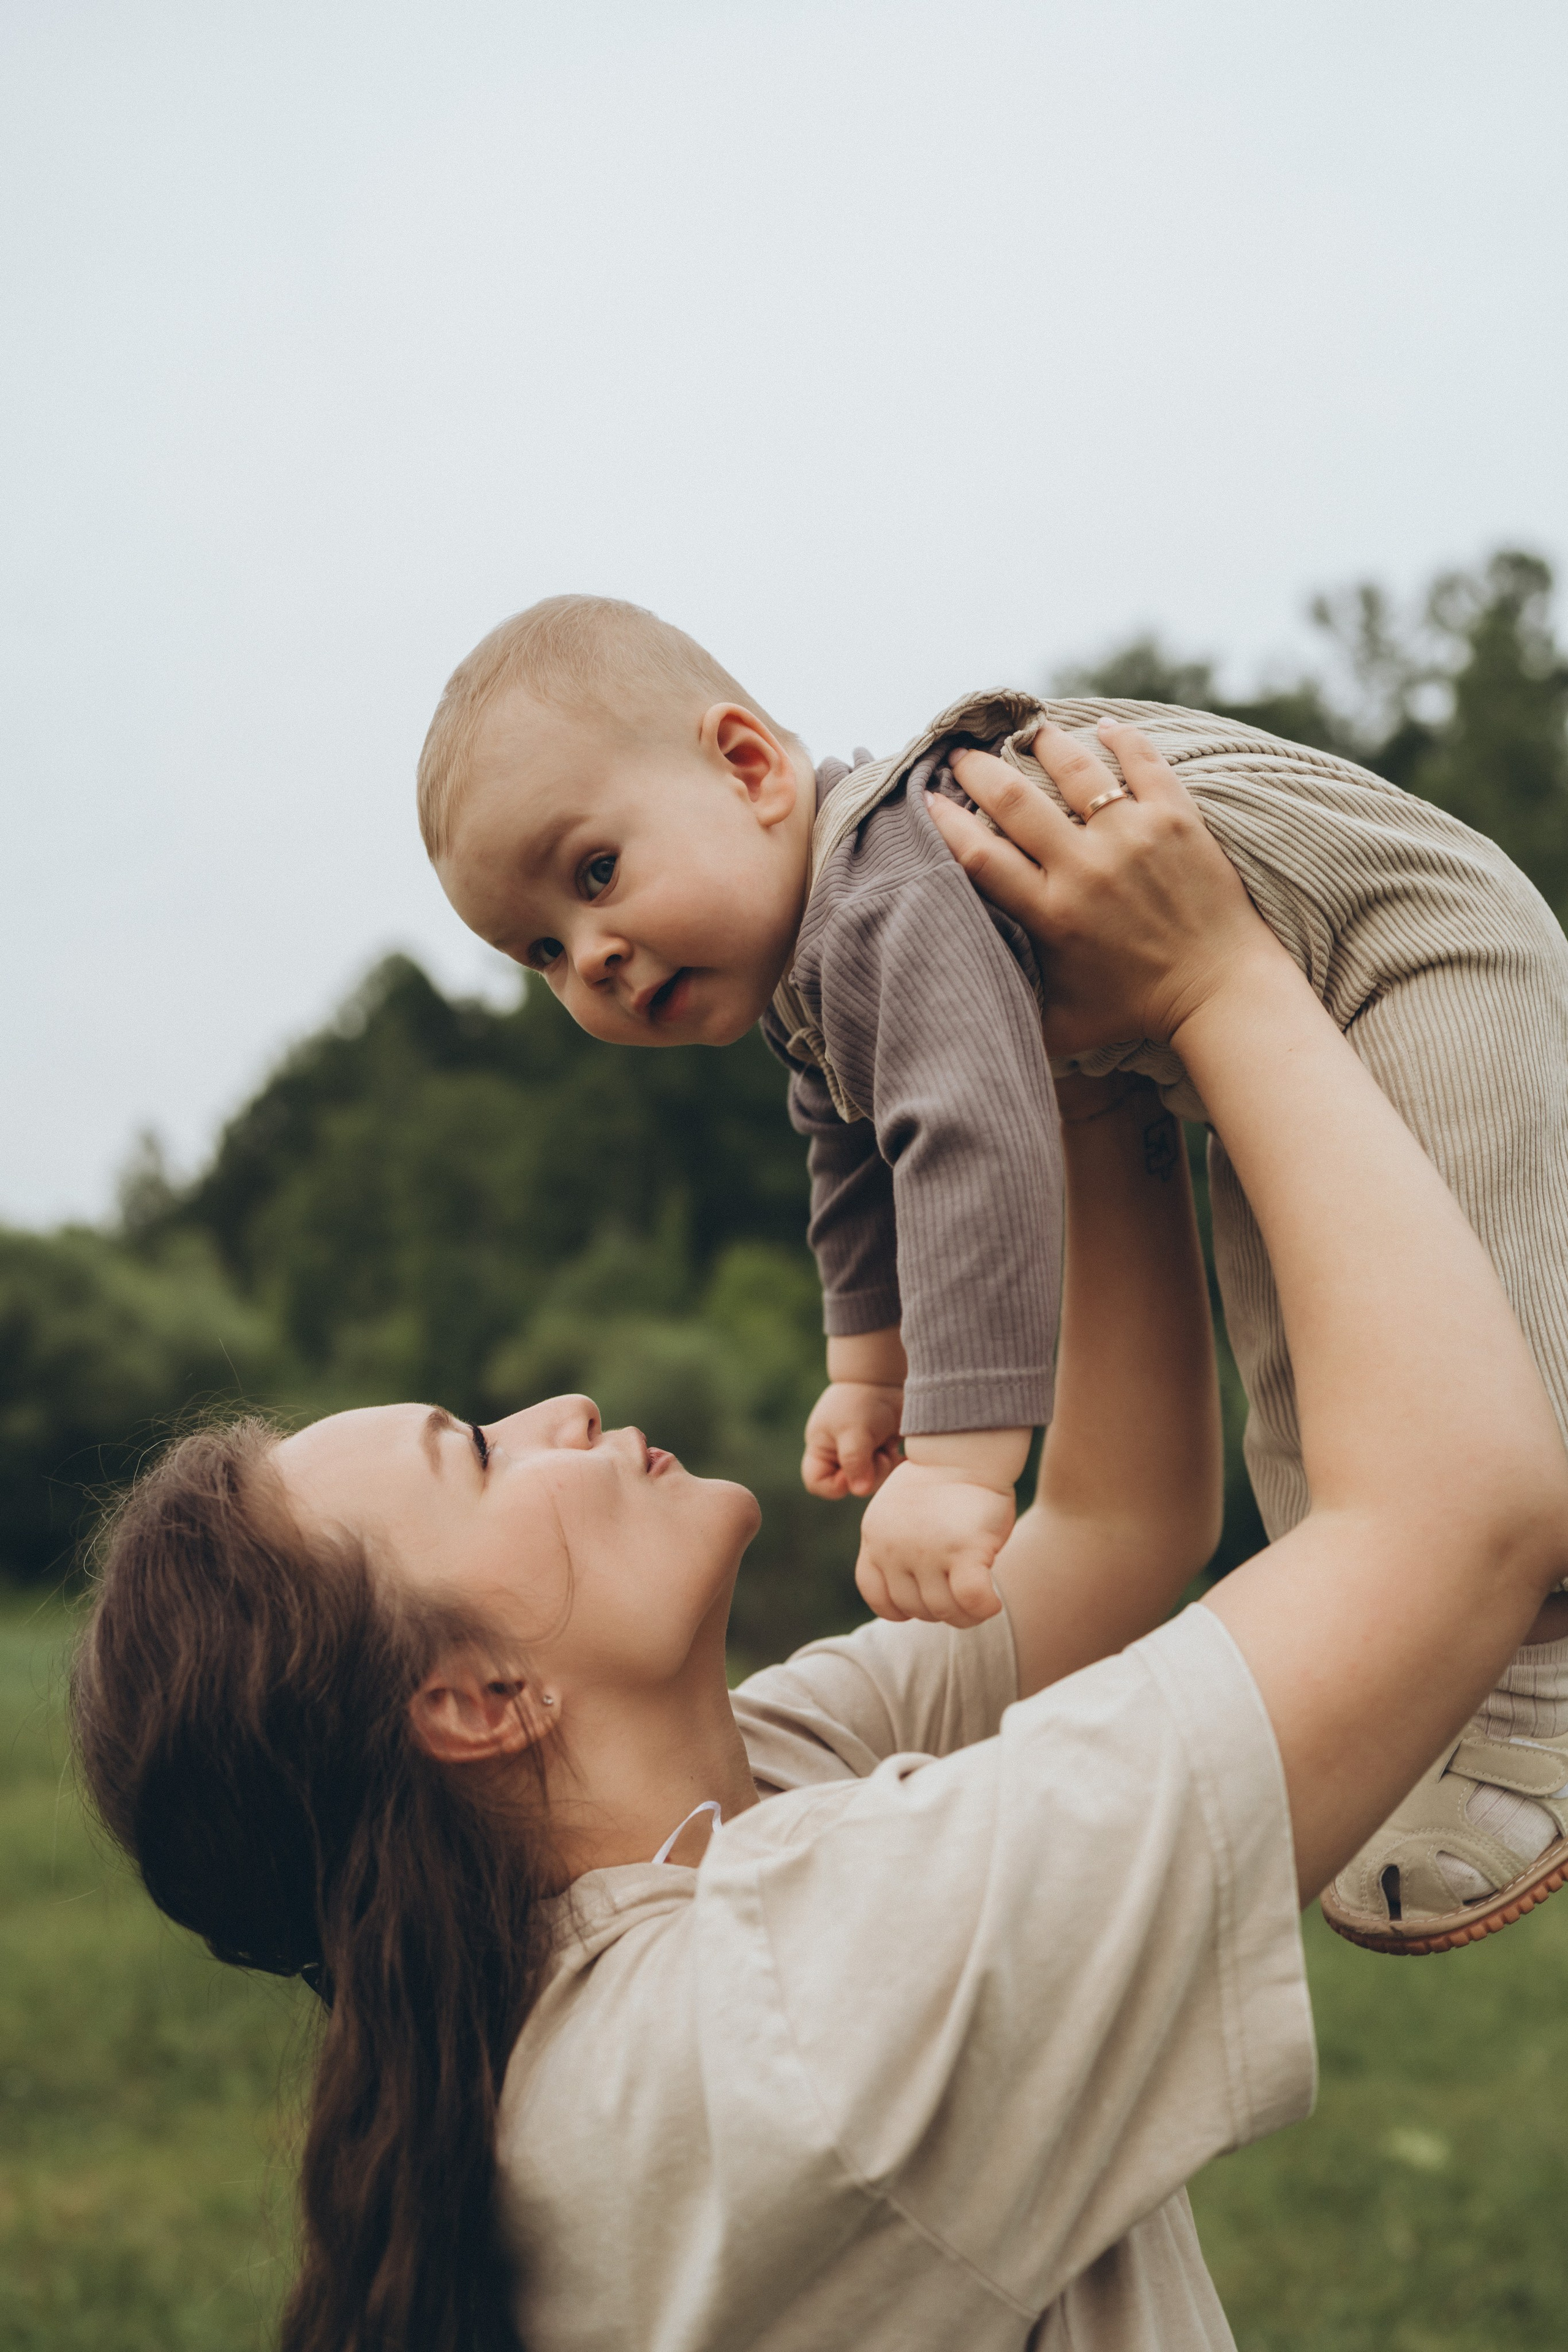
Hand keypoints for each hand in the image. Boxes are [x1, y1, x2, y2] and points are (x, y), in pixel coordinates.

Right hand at [802, 1380, 903, 1498]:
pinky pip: (889, 1471)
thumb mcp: (854, 1431)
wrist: (887, 1379)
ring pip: (872, 1481)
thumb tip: (859, 1491)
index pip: (817, 1483)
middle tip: (878, 1454)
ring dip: (884, 1467)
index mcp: (822, 1449)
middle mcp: (840, 1455)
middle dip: (868, 1475)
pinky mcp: (882, 1451)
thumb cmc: (863, 1401)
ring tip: (887, 1446)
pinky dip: (895, 1464)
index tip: (852, 1472)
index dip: (834, 1486)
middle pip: (850, 1486)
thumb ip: (854, 1461)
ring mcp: (862, 1454)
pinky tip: (899, 1451)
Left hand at [856, 1461, 1013, 1625]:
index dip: (901, 1607)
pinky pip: (972, 1600)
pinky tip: (992, 1601)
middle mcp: (894, 1549)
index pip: (877, 1596)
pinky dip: (984, 1608)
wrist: (964, 1451)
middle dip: (940, 1609)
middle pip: (915, 1608)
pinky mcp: (964, 1551)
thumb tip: (917, 1590)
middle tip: (961, 1594)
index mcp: (875, 1538)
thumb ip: (899, 1548)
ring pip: (943, 1609)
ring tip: (979, 1600)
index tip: (924, 1597)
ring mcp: (928, 1552)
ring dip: (964, 1614)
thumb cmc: (941, 1484)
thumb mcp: (900, 1514)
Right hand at [926, 720, 1285, 1060]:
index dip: (946, 821)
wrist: (1220, 991)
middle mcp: (1086, 869)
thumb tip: (965, 1001)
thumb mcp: (1062, 1023)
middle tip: (962, 754)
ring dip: (1042, 743)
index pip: (980, 855)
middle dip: (978, 768)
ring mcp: (1133, 838)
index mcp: (1051, 914)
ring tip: (1027, 733)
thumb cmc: (1136, 1010)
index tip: (929, 799)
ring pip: (1074, 767)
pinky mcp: (1176, 819)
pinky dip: (1120, 737)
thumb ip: (1014, 1006)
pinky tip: (1103, 727)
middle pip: (1013, 800)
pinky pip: (1142, 760)